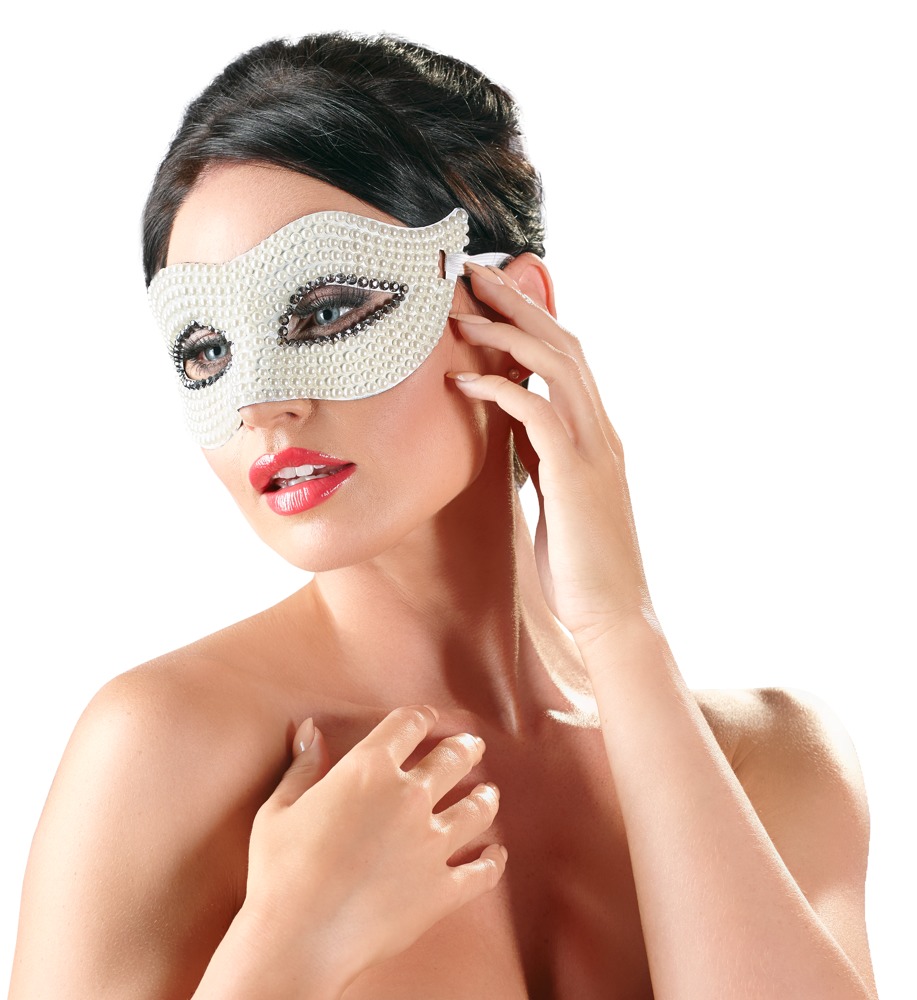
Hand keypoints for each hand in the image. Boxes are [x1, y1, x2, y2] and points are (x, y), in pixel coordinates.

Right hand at [242, 706, 505, 988]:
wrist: (297, 938)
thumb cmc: (279, 873)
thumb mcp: (279, 809)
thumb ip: (302, 766)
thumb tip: (310, 729)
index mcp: (368, 769)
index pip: (408, 725)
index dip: (421, 717)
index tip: (428, 719)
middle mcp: (408, 797)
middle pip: (452, 759)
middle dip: (464, 748)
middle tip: (471, 746)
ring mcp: (431, 843)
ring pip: (477, 809)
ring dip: (485, 797)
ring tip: (488, 794)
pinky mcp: (443, 888)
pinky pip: (482, 871)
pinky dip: (493, 861)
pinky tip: (496, 854)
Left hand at [450, 261, 652, 644]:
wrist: (613, 615)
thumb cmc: (581, 562)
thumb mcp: (560, 494)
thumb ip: (545, 454)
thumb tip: (517, 427)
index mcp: (597, 434)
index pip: (568, 356)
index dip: (532, 317)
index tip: (492, 292)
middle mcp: (601, 431)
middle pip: (563, 343)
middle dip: (518, 301)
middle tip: (474, 271)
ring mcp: (593, 451)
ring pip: (554, 366)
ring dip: (506, 333)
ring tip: (460, 314)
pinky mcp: (575, 477)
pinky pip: (537, 415)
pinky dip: (500, 390)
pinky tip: (463, 384)